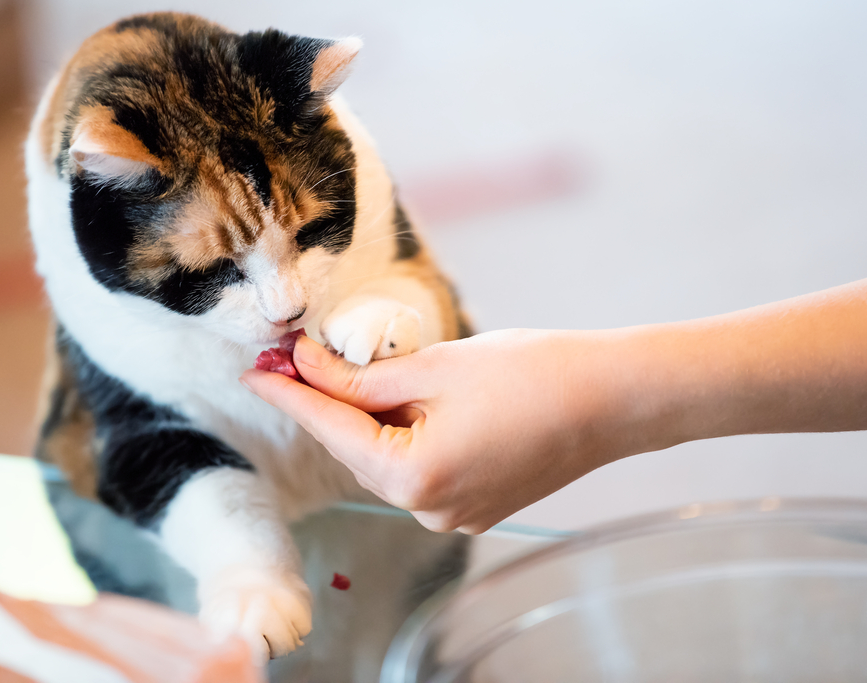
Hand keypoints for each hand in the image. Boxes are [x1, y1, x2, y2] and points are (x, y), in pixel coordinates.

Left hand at [240, 329, 643, 532]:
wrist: (613, 399)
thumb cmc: (531, 374)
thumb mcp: (434, 366)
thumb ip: (360, 375)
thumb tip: (305, 365)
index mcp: (412, 476)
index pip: (329, 428)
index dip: (288, 394)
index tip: (253, 371)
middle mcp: (428, 509)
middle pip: (357, 447)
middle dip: (334, 399)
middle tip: (306, 353)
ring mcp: (455, 514)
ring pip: (388, 458)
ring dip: (374, 416)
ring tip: (377, 367)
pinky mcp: (477, 505)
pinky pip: (421, 467)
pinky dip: (408, 433)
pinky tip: (416, 397)